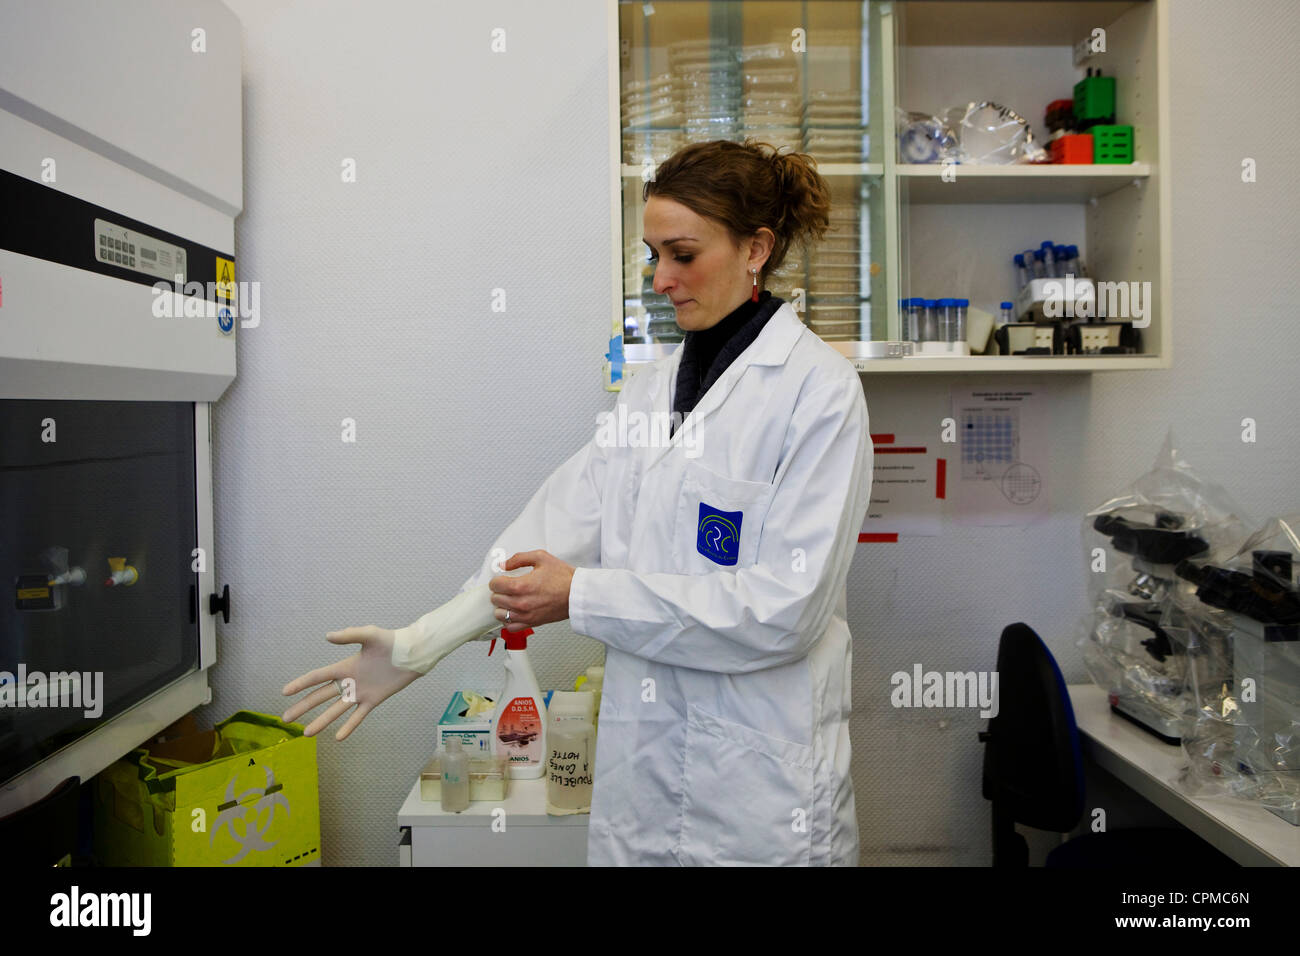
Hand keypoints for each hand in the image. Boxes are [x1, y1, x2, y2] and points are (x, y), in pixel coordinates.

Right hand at [282, 625, 420, 739]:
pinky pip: (358, 716)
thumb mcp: (370, 634)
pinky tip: (338, 737)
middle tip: (285, 719)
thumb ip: (350, 635)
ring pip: (335, 710)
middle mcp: (349, 681)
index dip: (301, 684)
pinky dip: (349, 726)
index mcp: (344, 666)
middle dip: (303, 707)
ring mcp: (360, 693)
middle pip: (320, 696)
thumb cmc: (391, 641)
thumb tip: (327, 637)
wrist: (412, 653)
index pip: (317, 677)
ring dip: (321, 721)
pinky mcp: (373, 700)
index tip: (284, 692)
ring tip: (306, 733)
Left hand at [489, 550, 574, 631]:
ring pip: (500, 614)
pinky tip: (514, 612)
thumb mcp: (541, 557)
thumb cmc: (563, 577)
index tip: (502, 579)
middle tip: (507, 588)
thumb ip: (519, 558)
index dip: (497, 580)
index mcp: (521, 586)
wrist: (577, 593)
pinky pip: (510, 627)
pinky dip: (508, 620)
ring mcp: (525, 615)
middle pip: (495, 599)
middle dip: (499, 592)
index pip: (495, 585)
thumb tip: (504, 564)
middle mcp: (521, 603)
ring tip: (509, 600)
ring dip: (502, 606)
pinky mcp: (532, 623)